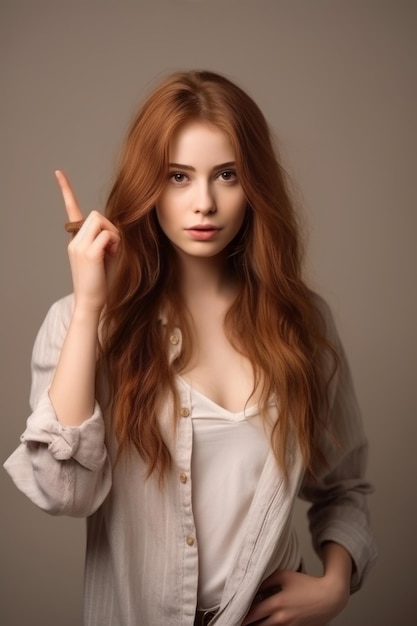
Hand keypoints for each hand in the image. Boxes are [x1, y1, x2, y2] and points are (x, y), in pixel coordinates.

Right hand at [55, 170, 120, 313]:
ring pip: (101, 221)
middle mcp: (74, 240)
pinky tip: (112, 257)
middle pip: (96, 214)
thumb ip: (107, 238)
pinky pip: (107, 234)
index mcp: (76, 239)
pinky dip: (114, 243)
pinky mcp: (88, 253)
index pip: (71, 210)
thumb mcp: (105, 255)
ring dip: (113, 234)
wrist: (91, 302)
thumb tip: (116, 228)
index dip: (66, 190)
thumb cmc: (101, 281)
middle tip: (114, 247)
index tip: (58, 172)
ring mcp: (79, 245)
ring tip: (112, 253)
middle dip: (110, 227)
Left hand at [242, 569, 349, 625]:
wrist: (329, 598)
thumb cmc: (306, 584)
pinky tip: (264, 624)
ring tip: (248, 623)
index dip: (240, 615)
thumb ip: (265, 580)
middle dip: (245, 624)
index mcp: (277, 603)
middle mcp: (281, 619)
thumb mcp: (284, 576)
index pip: (252, 613)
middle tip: (235, 620)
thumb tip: (250, 586)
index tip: (231, 614)